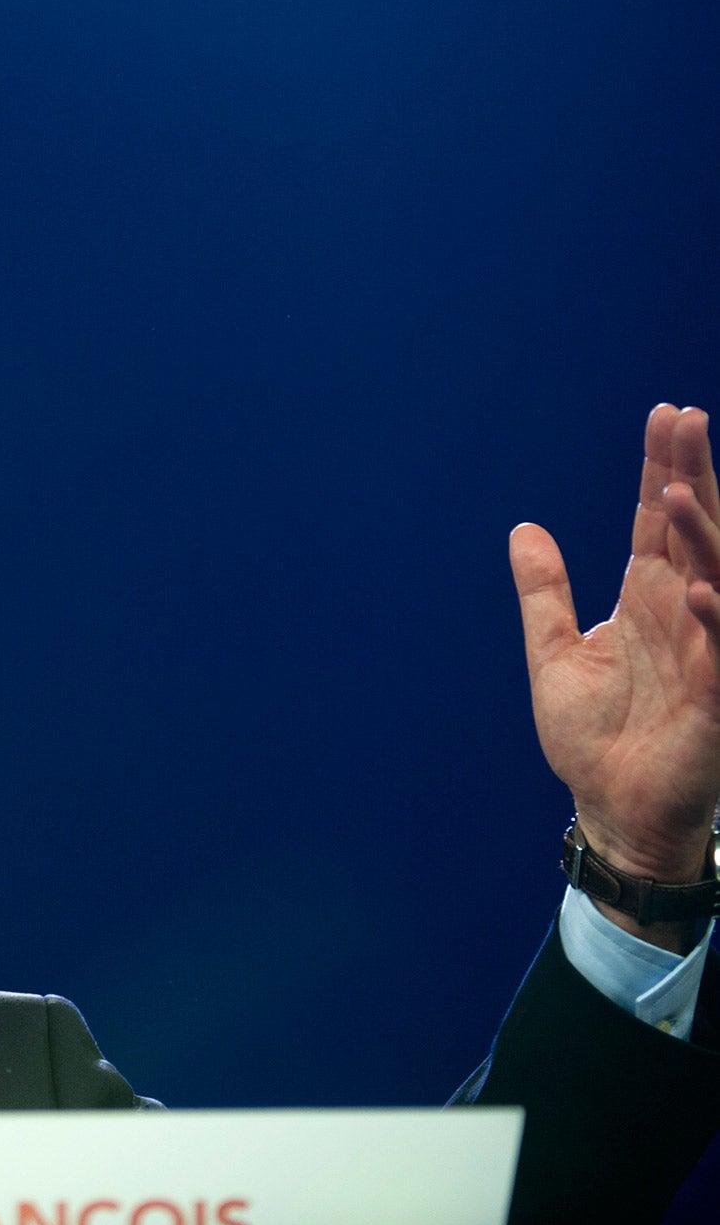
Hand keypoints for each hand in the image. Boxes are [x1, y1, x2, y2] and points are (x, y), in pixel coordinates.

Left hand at [514, 404, 719, 948]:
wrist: (614, 809)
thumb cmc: (595, 736)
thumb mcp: (554, 652)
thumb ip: (544, 590)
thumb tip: (524, 529)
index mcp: (647, 601)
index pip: (659, 523)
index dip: (663, 469)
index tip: (668, 416)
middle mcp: (682, 616)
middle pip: (693, 533)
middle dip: (691, 477)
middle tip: (686, 420)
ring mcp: (703, 654)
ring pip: (713, 579)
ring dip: (700, 537)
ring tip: (678, 490)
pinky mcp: (713, 703)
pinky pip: (719, 653)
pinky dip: (711, 619)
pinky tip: (695, 587)